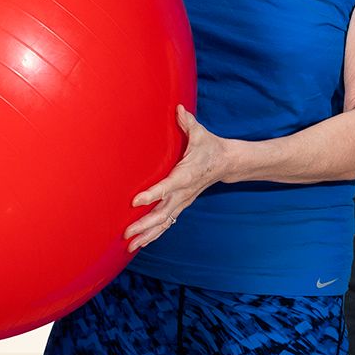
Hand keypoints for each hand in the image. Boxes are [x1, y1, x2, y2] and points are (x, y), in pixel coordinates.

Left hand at [123, 105, 229, 251]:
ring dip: (148, 234)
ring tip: (130, 246)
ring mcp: (183, 200)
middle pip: (163, 211)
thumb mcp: (200, 134)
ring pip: (165, 221)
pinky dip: (155, 233)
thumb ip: (187, 123)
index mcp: (186, 174)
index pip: (167, 186)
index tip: (135, 201)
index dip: (152, 194)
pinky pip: (168, 222)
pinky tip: (142, 243)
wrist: (227, 163)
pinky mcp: (182, 204)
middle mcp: (184, 191)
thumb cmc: (211, 147)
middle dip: (144, 223)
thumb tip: (179, 108)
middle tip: (126, 233)